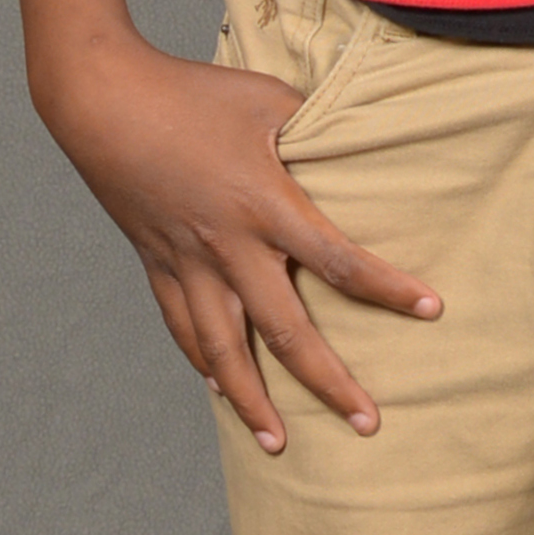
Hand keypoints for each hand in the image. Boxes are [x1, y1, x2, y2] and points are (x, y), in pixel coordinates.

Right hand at [35, 36, 440, 451]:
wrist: (102, 102)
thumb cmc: (192, 91)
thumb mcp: (267, 97)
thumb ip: (314, 124)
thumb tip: (355, 134)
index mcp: (265, 203)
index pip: (338, 260)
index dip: (388, 288)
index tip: (431, 310)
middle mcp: (228, 246)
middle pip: (286, 332)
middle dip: (329, 382)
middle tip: (367, 424)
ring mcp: (188, 262)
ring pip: (224, 349)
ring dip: (252, 401)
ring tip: (279, 443)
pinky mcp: (157, 263)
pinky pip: (183, 326)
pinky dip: (204, 362)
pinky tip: (220, 389)